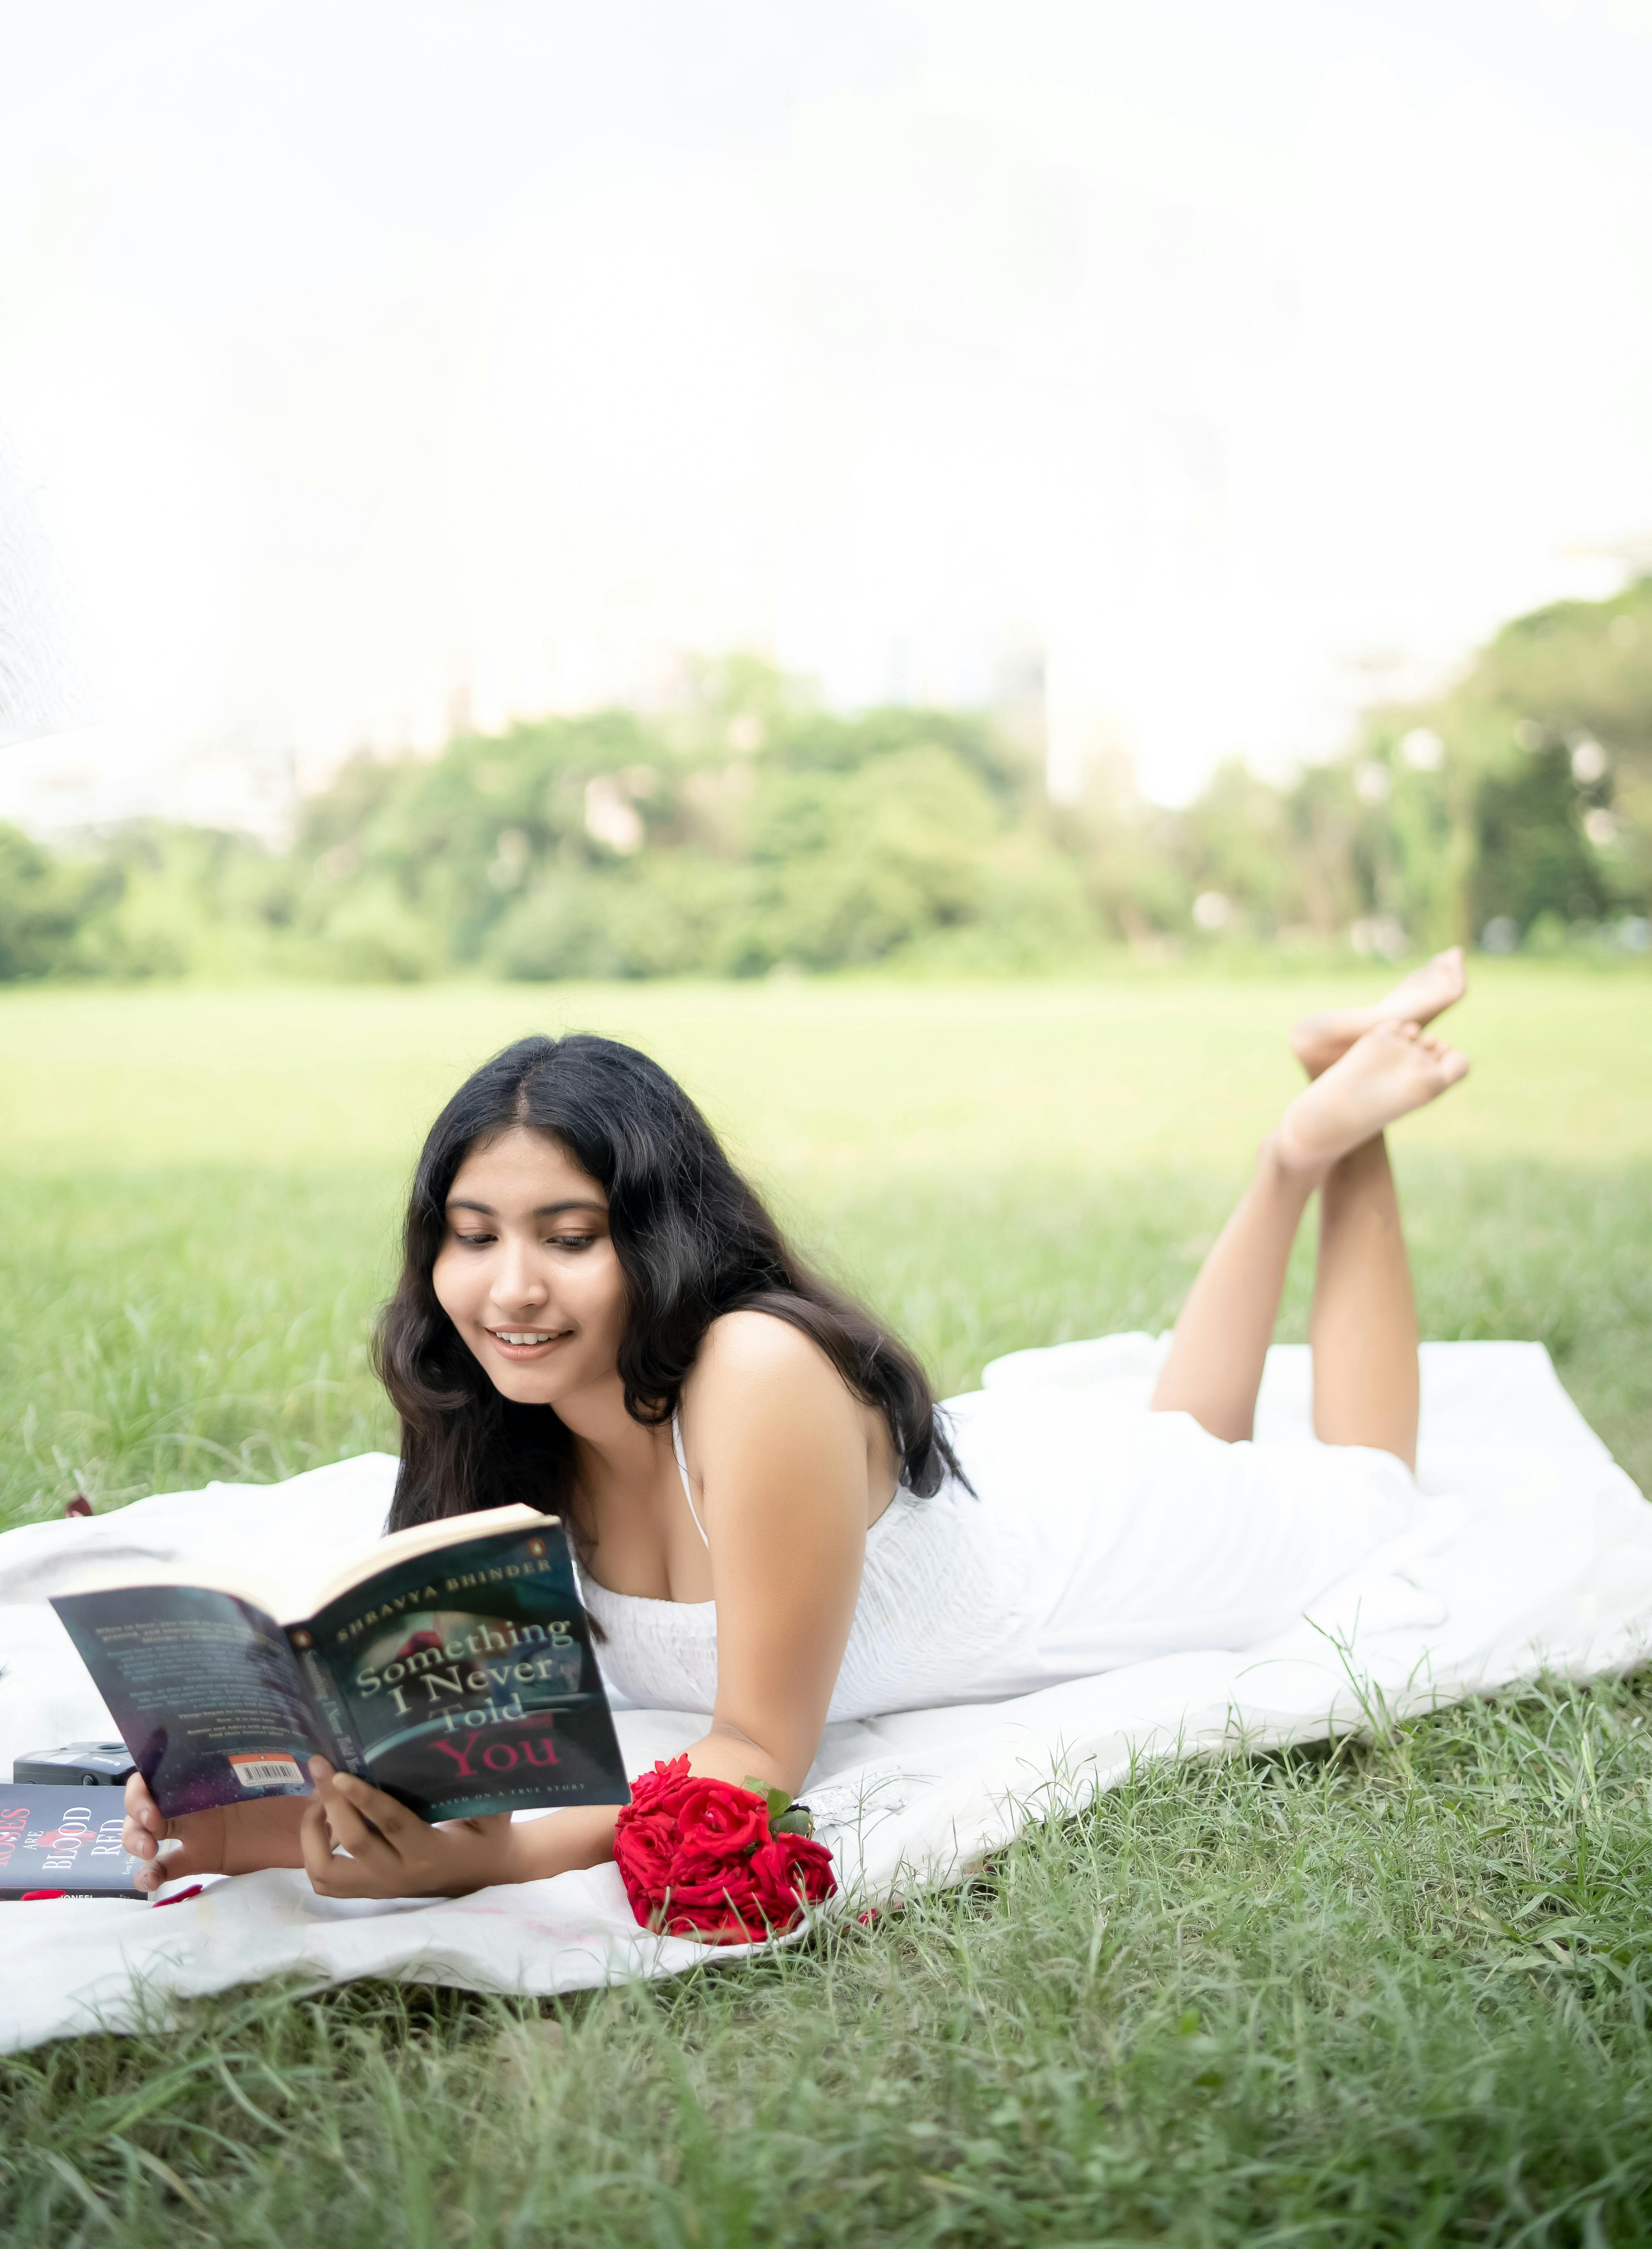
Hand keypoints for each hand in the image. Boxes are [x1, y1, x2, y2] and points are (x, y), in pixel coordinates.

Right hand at [122, 1771, 306, 1891]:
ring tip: (150, 1851)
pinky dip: (149, 1874)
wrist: (316, 1833)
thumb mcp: (304, 1772)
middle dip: (137, 1808)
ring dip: (136, 1839)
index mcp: (214, 1773)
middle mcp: (198, 1799)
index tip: (155, 1792)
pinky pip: (167, 1867)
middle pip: (146, 1798)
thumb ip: (303, 1765)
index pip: (167, 1765)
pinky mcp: (201, 1858)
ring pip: (146, 1831)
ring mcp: (196, 1830)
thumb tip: (317, 1760)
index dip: (149, 1778)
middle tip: (153, 1824)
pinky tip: (150, 1883)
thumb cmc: (307, 1792)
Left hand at [299, 1758, 514, 1898]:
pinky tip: (325, 1821)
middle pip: (354, 1841)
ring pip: (326, 1870)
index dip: (364, 1798)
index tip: (340, 1774)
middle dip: (331, 1801)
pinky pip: (326, 1880)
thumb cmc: (487, 1835)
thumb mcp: (492, 1811)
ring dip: (313, 1833)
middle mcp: (399, 1874)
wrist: (484, 1873)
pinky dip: (313, 1851)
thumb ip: (481, 1786)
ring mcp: (379, 1886)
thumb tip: (466, 1744)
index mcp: (429, 1851)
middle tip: (320, 1766)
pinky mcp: (367, 1891)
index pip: (391, 1824)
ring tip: (318, 1800)